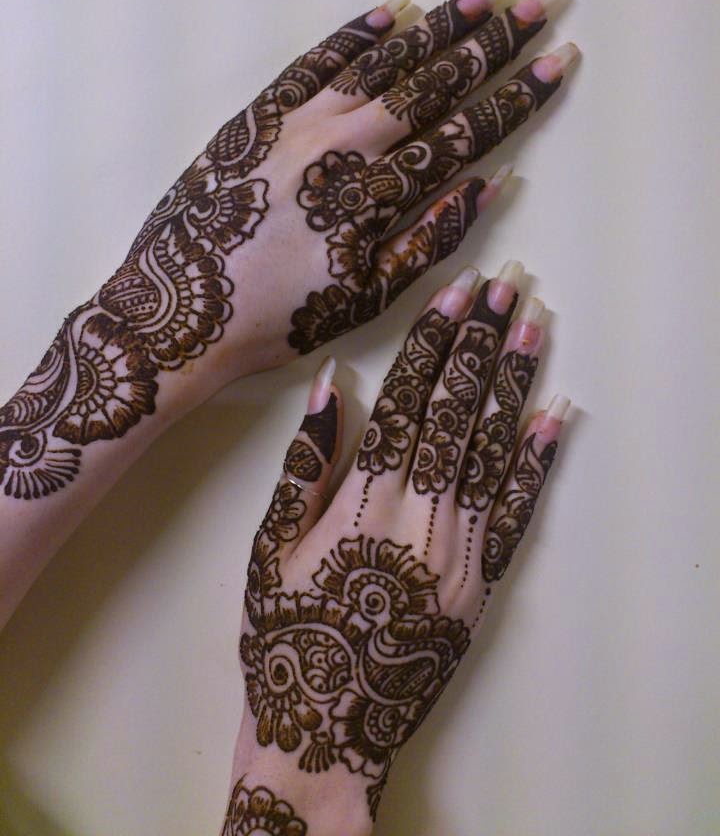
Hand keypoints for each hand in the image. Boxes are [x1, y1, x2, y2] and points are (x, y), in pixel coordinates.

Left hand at [0, 0, 575, 496]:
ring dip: (432, 29)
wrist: (176, 314)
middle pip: (430, 85)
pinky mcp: (257, 118)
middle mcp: (343, 145)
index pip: (461, 134)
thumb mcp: (365, 298)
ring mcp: (298, 125)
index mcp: (376, 196)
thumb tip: (487, 185)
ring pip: (378, 65)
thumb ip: (429, 240)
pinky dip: (351, 37)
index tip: (555, 64)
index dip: (513, 99)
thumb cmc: (277, 318)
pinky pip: (312, 64)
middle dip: (489, 45)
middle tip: (534, 7)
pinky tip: (385, 14)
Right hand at [230, 263, 569, 834]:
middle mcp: (420, 514)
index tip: (458, 294)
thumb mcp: (271, 547)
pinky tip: (555, 417)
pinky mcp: (481, 583)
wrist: (325, 729)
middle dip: (482, 341)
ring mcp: (458, 549)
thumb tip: (331, 389)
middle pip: (457, 410)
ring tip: (533, 327)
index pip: (407, 400)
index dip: (433, 342)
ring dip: (515, 383)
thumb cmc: (285, 635)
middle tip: (508, 286)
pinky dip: (538, 461)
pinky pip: (518, 511)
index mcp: (363, 499)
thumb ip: (306, 465)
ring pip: (493, 449)